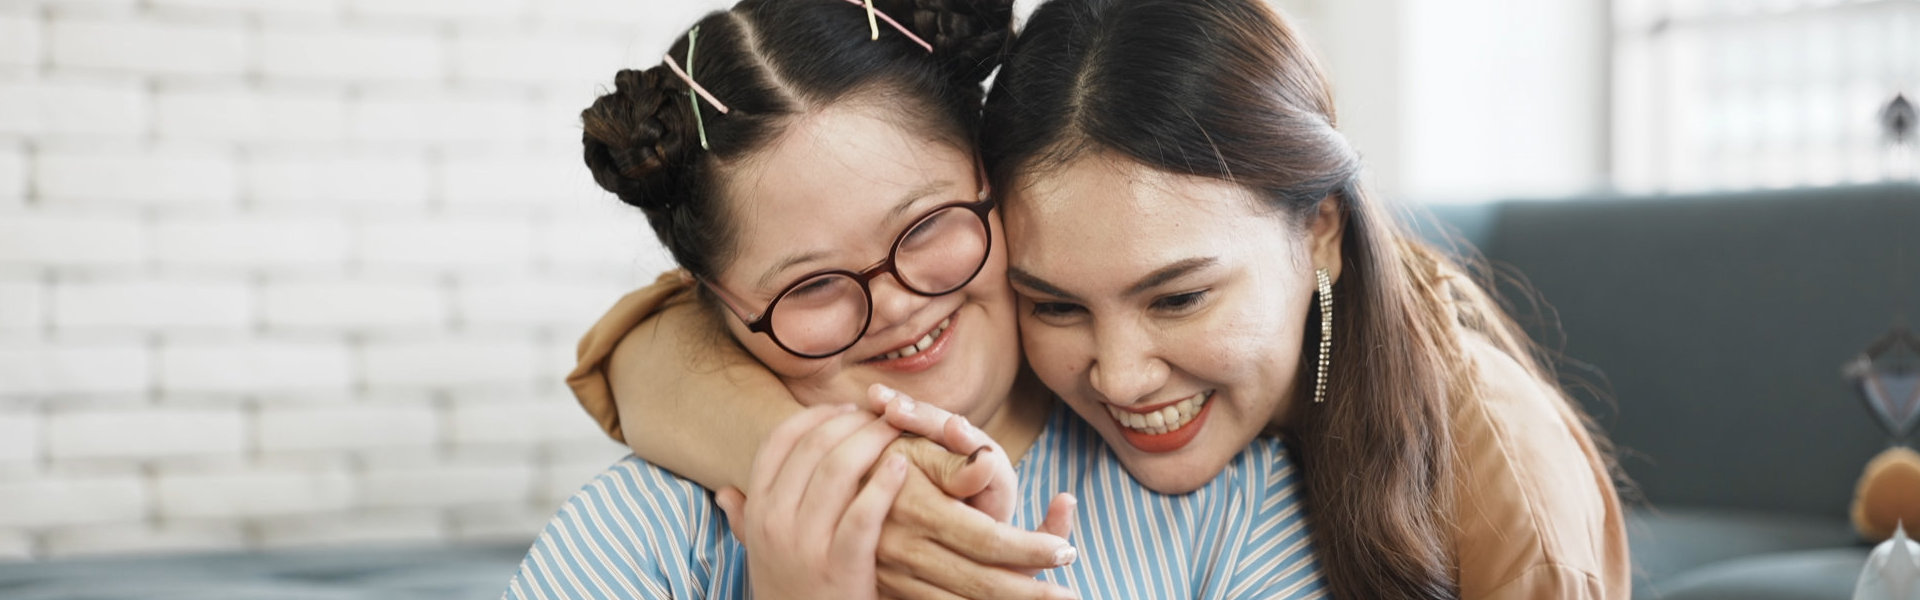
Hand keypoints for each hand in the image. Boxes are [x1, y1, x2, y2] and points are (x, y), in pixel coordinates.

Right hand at [714, 404, 909, 599]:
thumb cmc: (790, 593)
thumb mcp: (758, 556)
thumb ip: (743, 521)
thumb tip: (725, 492)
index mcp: (757, 510)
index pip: (779, 441)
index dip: (816, 416)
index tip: (846, 410)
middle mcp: (774, 522)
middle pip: (814, 447)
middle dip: (852, 421)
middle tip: (880, 415)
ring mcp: (804, 544)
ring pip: (838, 470)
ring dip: (872, 441)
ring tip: (896, 432)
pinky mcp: (840, 566)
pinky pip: (863, 513)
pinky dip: (885, 483)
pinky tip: (903, 467)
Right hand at [864, 385, 1080, 599]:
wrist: (825, 484)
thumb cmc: (885, 454)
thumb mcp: (917, 445)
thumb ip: (956, 463)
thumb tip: (987, 463)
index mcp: (920, 511)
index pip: (989, 539)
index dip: (1031, 548)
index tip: (1068, 552)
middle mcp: (907, 550)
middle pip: (981, 583)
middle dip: (1030, 593)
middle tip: (1071, 598)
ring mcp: (895, 575)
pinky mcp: (889, 590)